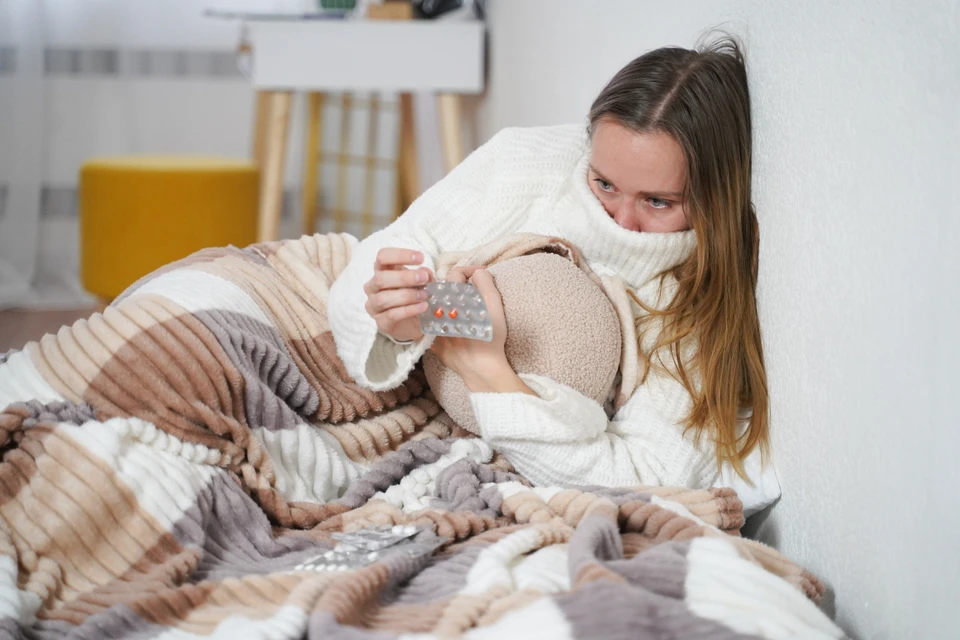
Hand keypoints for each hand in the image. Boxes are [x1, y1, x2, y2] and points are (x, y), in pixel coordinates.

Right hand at [364, 248, 432, 341]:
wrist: (412, 323)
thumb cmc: (412, 296)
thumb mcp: (420, 282)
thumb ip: (423, 276)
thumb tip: (426, 272)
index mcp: (381, 271)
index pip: (382, 257)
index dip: (400, 255)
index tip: (420, 257)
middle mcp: (373, 286)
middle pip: (380, 278)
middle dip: (404, 277)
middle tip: (423, 278)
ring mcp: (374, 305)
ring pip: (383, 298)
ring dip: (407, 295)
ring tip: (424, 295)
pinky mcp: (381, 322)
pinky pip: (391, 315)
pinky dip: (409, 310)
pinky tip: (423, 307)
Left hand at [429, 267, 533, 395]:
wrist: (482, 369)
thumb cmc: (491, 338)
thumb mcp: (494, 306)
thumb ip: (485, 283)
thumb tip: (478, 272)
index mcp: (452, 300)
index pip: (455, 274)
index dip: (469, 270)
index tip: (479, 275)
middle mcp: (438, 311)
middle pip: (445, 290)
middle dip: (460, 288)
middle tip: (475, 293)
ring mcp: (433, 326)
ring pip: (439, 305)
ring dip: (451, 303)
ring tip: (466, 310)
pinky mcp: (432, 341)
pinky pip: (434, 324)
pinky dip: (444, 321)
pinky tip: (458, 326)